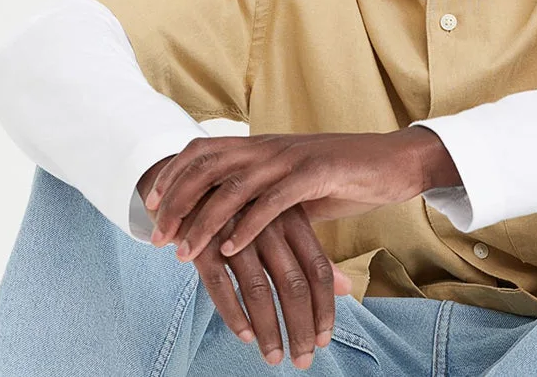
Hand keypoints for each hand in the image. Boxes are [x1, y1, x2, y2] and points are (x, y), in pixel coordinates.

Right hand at [140, 157, 351, 369]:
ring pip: (259, 290)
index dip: (324, 310)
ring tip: (274, 358)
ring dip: (268, 330)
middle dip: (299, 329)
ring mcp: (234, 233)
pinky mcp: (202, 242)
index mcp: (292, 218)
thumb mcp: (282, 220)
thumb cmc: (244, 207)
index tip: (323, 341)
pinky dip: (233, 313)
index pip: (318, 272)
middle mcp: (267, 225)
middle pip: (293, 286)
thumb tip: (348, 290)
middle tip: (303, 361)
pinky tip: (244, 336)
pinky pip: (219, 285)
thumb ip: (313, 254)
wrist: (189, 177)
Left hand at [147, 128, 457, 262]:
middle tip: (158, 237)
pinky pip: (272, 202)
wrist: (392, 162)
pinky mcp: (315, 174)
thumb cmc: (339, 176)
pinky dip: (247, 227)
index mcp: (258, 145)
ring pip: (232, 188)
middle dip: (176, 203)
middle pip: (205, 168)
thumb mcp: (288, 184)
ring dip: (204, 222)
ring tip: (184, 252)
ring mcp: (289, 158)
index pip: (200, 151)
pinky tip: (230, 250)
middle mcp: (267, 147)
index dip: (172, 175)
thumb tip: (226, 221)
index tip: (149, 206)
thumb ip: (258, 196)